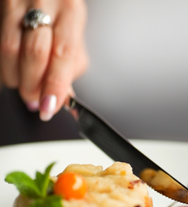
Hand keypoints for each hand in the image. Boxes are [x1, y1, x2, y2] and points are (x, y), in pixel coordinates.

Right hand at [0, 0, 87, 120]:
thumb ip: (70, 65)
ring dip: (14, 77)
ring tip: (22, 85)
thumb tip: (63, 98)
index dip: (54, 86)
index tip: (48, 107)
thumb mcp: (72, 33)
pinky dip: (3, 64)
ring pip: (8, 48)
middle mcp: (44, 2)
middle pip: (34, 53)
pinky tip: (11, 70)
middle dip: (33, 85)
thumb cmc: (58, 10)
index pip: (63, 55)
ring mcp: (16, 1)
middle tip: (34, 100)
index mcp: (71, 11)